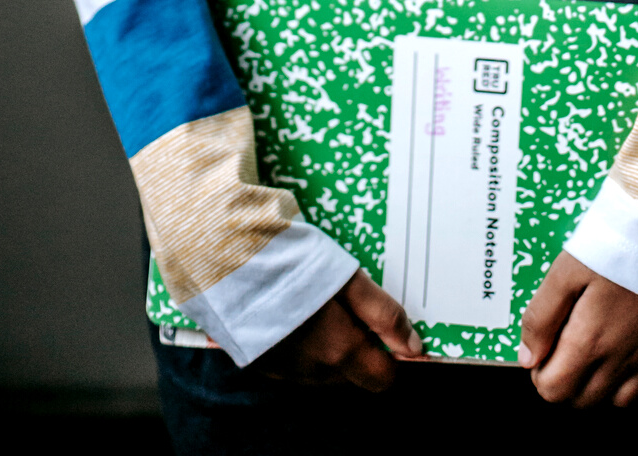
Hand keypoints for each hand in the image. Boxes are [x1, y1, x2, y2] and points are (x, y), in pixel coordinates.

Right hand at [257, 269, 423, 389]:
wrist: (223, 258)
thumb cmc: (289, 259)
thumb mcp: (346, 276)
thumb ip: (383, 314)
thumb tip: (414, 347)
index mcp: (338, 351)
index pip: (382, 379)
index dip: (391, 354)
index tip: (385, 327)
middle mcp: (311, 372)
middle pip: (352, 373)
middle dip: (357, 343)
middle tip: (344, 301)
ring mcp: (282, 371)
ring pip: (322, 369)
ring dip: (327, 344)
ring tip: (312, 300)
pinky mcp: (258, 363)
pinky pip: (293, 364)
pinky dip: (299, 343)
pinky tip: (289, 310)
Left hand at [519, 252, 637, 408]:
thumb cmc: (620, 242)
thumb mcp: (567, 268)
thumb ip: (542, 316)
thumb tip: (527, 358)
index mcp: (591, 341)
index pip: (553, 390)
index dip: (541, 371)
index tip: (547, 346)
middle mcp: (623, 362)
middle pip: (582, 400)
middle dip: (569, 377)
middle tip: (572, 340)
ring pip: (619, 401)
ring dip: (604, 383)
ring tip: (603, 344)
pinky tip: (636, 351)